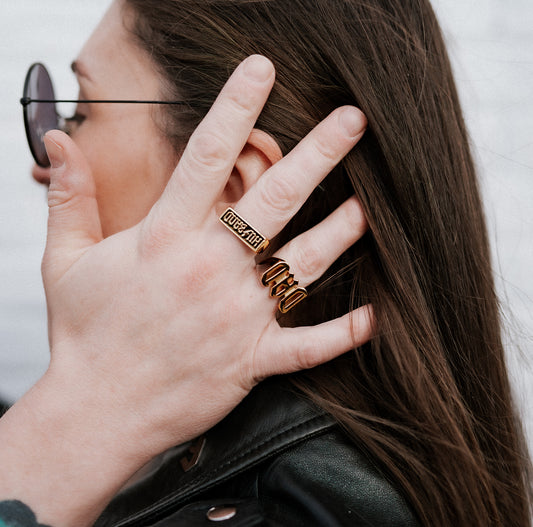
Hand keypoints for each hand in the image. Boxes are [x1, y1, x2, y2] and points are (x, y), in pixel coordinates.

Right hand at [0, 55, 371, 526]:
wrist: (96, 412)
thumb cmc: (84, 336)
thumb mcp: (63, 261)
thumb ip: (69, 198)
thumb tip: (57, 142)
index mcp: (164, 238)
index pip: (206, 157)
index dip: (235, 107)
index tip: (261, 71)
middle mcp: (208, 269)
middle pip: (274, 198)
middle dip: (318, 154)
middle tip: (352, 119)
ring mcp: (235, 316)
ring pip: (303, 264)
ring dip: (341, 231)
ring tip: (369, 204)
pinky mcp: (250, 360)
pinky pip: (306, 347)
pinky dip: (342, 334)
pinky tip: (372, 316)